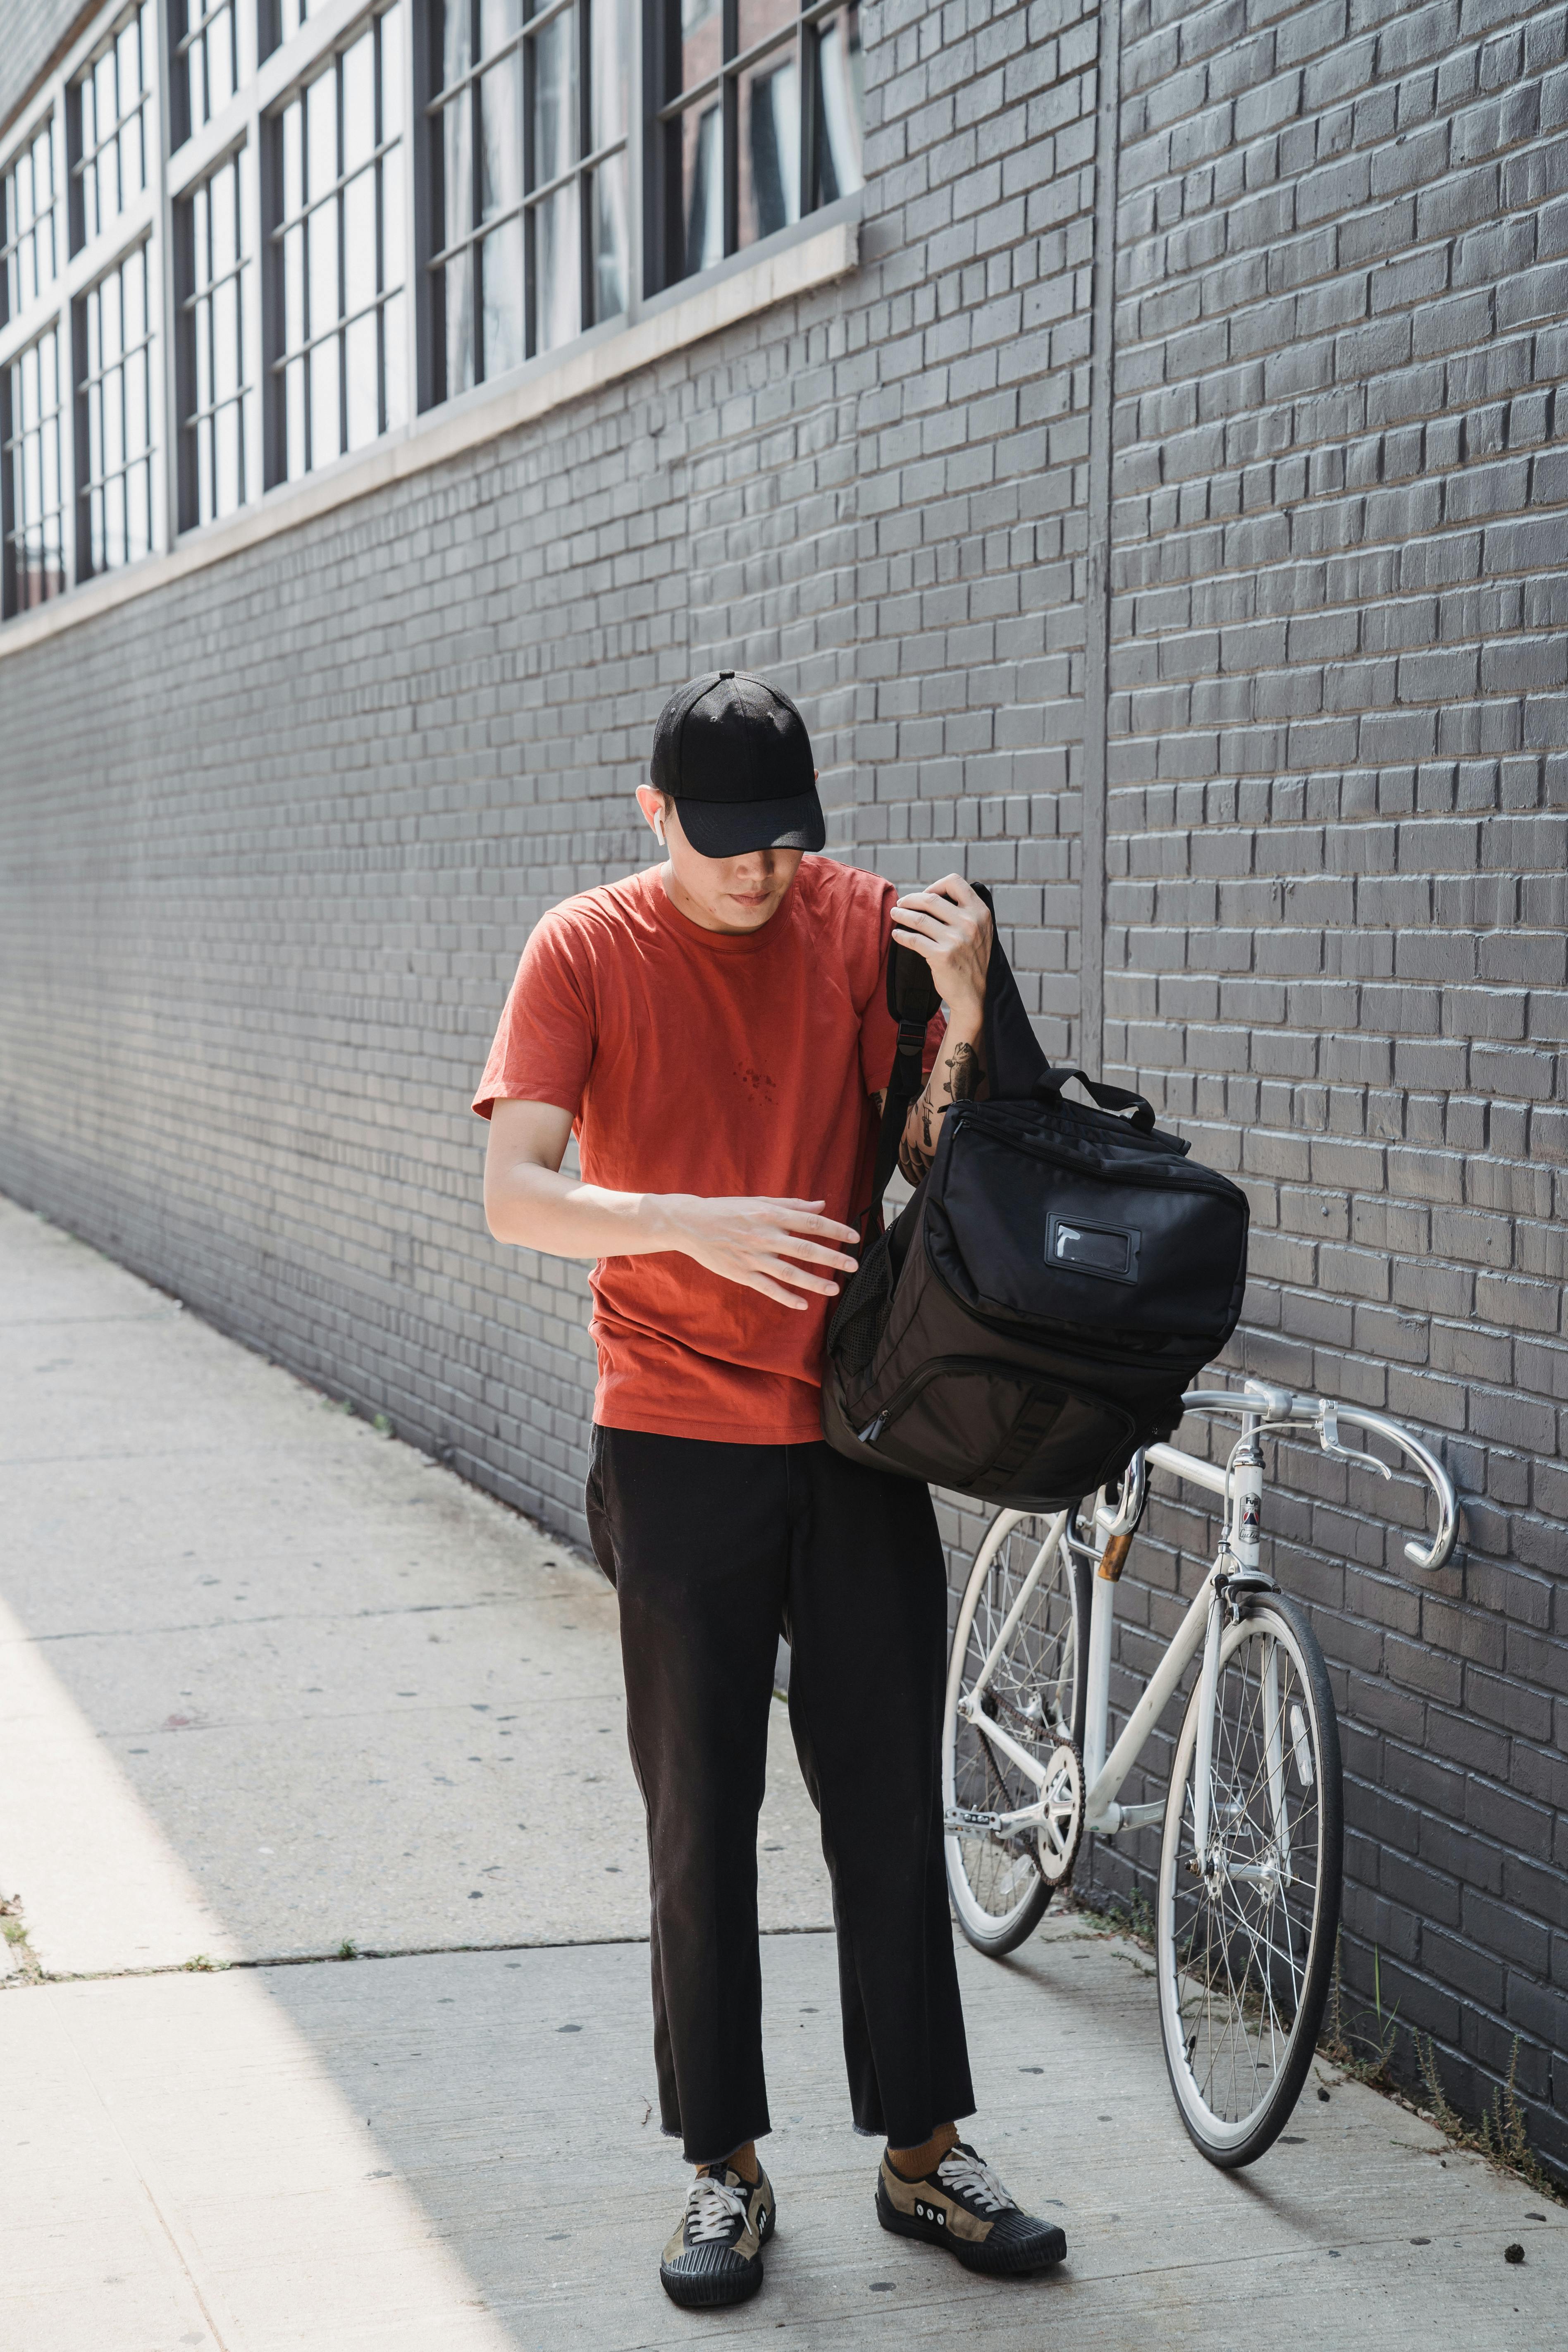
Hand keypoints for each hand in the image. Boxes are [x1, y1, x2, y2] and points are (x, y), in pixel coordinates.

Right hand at [659, 1195, 859, 1309]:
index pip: (809, 1222)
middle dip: (832, 1258)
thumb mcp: (759, 1202)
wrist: (690, 1223)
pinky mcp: (741, 1273)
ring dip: (814, 1282)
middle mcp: (764, 1236)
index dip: (834, 1230)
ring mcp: (752, 1257)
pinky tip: (803, 1305)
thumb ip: (791, 1205)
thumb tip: (821, 1205)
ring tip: (835, 1289)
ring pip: (789, 1273)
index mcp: (770, 1215)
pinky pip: (768, 1288)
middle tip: (854, 1265)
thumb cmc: (727, 1210)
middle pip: (804, 1249)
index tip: (854, 1237)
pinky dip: (786, 1297)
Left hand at [892, 874, 992, 1020]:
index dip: (935, 886)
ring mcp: (956, 939)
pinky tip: (896, 934)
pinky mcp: (941, 956)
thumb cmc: (971, 961)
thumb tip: (932, 896)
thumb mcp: (980, 931)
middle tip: (901, 904)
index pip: (955, 882)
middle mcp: (970, 923)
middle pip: (931, 899)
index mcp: (981, 912)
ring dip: (901, 914)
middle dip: (910, 899)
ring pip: (919, 918)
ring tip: (894, 914)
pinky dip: (901, 935)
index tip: (925, 895)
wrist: (974, 995)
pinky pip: (913, 939)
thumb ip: (965, 912)